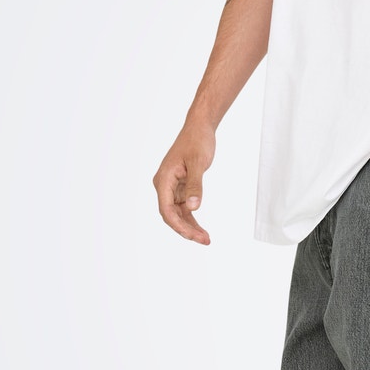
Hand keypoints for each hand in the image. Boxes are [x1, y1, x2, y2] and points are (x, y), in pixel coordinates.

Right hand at [153, 120, 216, 243]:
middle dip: (186, 230)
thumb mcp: (198, 163)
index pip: (166, 210)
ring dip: (190, 227)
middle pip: (171, 215)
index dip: (179, 225)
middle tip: (205, 240)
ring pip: (178, 214)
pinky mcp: (180, 188)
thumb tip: (193, 208)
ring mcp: (171, 188)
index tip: (193, 236)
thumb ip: (195, 186)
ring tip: (206, 239)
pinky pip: (184, 208)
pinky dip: (192, 218)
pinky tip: (202, 229)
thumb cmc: (197, 142)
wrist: (198, 128)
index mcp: (163, 180)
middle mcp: (164, 186)